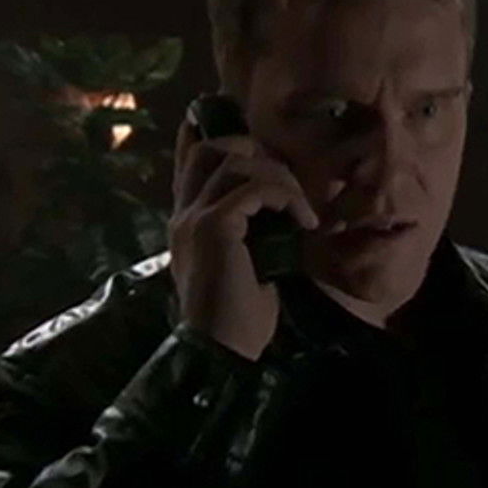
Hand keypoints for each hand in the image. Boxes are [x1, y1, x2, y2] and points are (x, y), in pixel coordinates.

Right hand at [168, 119, 317, 360]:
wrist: (221, 350)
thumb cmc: (238, 316)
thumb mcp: (246, 262)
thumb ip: (250, 230)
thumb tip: (281, 207)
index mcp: (187, 220)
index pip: (191, 159)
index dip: (218, 137)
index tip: (253, 138)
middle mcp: (183, 213)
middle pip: (211, 147)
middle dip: (256, 153)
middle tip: (288, 187)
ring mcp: (194, 217)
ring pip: (236, 162)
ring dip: (280, 180)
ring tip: (301, 212)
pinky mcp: (214, 227)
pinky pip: (254, 189)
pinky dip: (286, 198)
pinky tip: (304, 223)